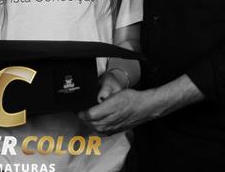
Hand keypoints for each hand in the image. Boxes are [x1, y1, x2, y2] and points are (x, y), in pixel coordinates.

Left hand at [81, 74, 203, 134]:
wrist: (145, 107)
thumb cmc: (132, 98)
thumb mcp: (116, 93)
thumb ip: (105, 97)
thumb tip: (95, 98)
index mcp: (111, 108)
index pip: (91, 114)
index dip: (83, 113)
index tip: (79, 110)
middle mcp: (112, 119)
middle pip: (93, 123)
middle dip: (84, 119)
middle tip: (80, 114)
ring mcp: (115, 126)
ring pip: (98, 129)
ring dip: (90, 125)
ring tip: (86, 119)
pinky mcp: (118, 129)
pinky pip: (105, 132)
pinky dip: (98, 129)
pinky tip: (96, 125)